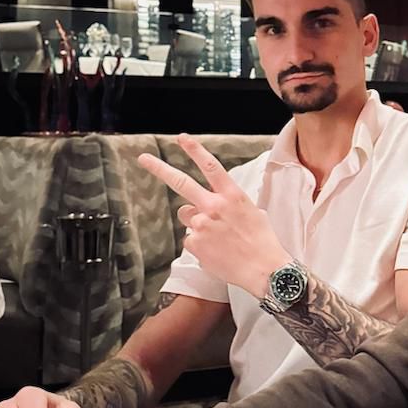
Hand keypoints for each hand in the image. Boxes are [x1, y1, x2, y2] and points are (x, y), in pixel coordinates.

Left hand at [138, 135, 289, 298]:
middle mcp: (214, 206)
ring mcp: (202, 225)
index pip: (210, 166)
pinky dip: (201, 245)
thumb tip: (217, 206)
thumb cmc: (262, 241)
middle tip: (143, 159)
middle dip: (160, 169)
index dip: (195, 150)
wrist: (264, 269)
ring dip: (196, 222)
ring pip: (187, 217)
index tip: (182, 138)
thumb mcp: (253, 212)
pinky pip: (190, 240)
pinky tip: (217, 251)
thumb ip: (231, 203)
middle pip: (182, 183)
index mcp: (232, 195)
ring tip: (218, 237)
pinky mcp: (194, 244)